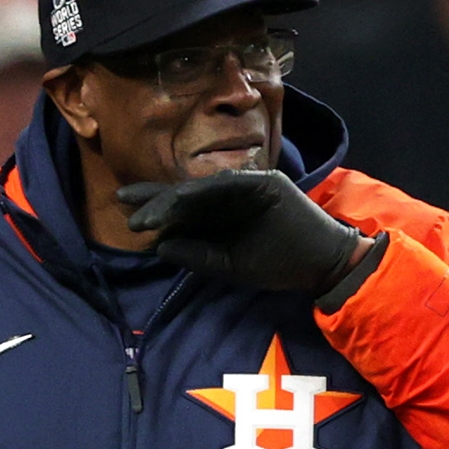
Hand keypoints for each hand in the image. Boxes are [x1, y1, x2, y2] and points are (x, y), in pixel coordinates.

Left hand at [117, 171, 376, 297]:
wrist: (323, 263)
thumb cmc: (280, 264)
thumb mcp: (229, 266)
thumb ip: (197, 256)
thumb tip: (159, 244)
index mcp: (223, 213)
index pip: (184, 208)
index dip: (156, 209)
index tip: (129, 216)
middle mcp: (232, 194)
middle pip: (187, 192)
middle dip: (155, 198)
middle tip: (124, 202)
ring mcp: (250, 185)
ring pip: (203, 187)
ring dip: (174, 197)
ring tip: (147, 211)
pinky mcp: (266, 182)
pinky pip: (230, 184)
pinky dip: (206, 190)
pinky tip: (181, 198)